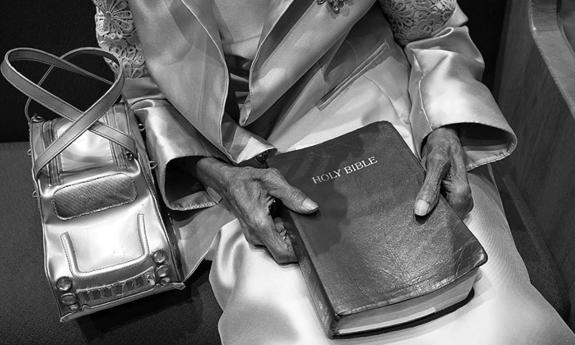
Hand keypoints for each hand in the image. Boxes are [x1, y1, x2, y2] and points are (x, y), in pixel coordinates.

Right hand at [194, 157, 318, 263]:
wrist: (227, 182)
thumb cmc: (245, 180)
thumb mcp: (272, 181)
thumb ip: (293, 195)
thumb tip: (311, 207)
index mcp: (260, 224)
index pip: (282, 253)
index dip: (298, 252)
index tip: (307, 240)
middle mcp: (255, 235)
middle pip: (282, 250)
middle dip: (294, 239)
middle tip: (298, 220)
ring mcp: (254, 236)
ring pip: (278, 245)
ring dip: (287, 234)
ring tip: (287, 214)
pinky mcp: (254, 234)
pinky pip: (272, 239)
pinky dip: (280, 230)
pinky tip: (279, 215)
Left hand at [414, 126, 472, 217]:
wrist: (446, 140)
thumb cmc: (442, 148)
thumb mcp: (434, 164)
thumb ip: (429, 188)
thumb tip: (421, 211)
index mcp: (461, 195)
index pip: (446, 221)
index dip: (431, 222)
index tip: (415, 221)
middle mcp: (464, 201)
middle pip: (445, 219)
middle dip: (429, 217)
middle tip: (412, 211)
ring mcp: (460, 201)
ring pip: (443, 214)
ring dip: (429, 211)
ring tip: (416, 204)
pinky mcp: (454, 198)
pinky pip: (442, 208)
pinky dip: (431, 205)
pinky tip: (422, 200)